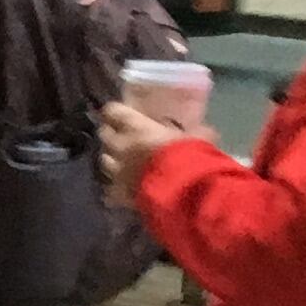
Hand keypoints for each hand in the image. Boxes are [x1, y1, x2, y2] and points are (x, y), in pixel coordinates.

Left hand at [97, 99, 212, 205]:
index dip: (116, 113)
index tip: (122, 114)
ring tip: (124, 164)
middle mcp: (121, 147)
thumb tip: (202, 130)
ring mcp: (117, 171)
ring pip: (104, 161)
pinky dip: (115, 190)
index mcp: (136, 127)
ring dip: (112, 161)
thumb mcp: (198, 137)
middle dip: (111, 135)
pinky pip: (110, 191)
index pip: (112, 111)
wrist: (185, 191)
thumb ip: (194, 132)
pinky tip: (125, 191)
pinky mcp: (119, 194)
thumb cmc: (191, 157)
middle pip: (104, 135)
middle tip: (124, 138)